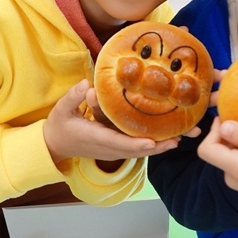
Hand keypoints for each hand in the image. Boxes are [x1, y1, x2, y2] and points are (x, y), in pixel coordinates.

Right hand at [44, 80, 179, 164]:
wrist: (55, 145)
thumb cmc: (59, 125)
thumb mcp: (62, 108)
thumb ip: (74, 96)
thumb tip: (87, 86)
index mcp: (95, 138)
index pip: (119, 143)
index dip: (137, 144)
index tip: (153, 142)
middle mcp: (108, 148)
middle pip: (138, 150)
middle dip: (159, 146)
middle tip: (180, 138)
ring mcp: (114, 150)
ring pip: (141, 151)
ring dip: (161, 145)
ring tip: (183, 137)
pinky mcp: (117, 148)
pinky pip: (138, 148)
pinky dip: (154, 143)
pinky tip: (170, 135)